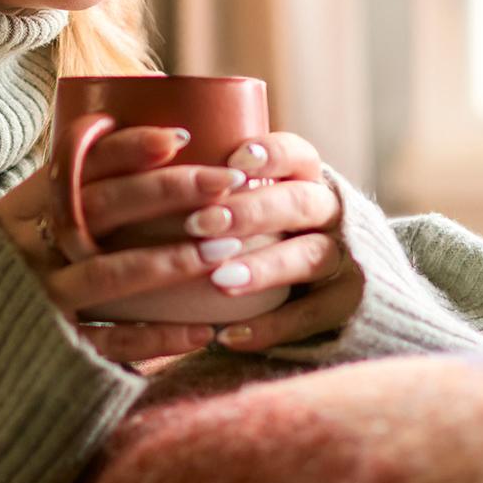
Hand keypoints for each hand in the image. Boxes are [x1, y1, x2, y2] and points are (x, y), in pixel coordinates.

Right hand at [0, 125, 256, 367]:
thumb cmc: (4, 271)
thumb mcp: (18, 224)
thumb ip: (69, 194)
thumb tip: (153, 148)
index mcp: (17, 210)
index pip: (76, 165)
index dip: (128, 147)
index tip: (181, 136)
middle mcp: (25, 250)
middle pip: (101, 209)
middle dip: (170, 192)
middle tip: (227, 182)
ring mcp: (39, 300)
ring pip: (110, 275)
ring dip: (171, 261)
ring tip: (227, 248)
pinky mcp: (53, 349)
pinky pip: (112, 343)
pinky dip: (158, 338)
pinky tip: (204, 329)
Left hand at [197, 131, 363, 353]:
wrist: (336, 287)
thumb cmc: (262, 233)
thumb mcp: (248, 201)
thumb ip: (211, 184)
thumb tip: (138, 146)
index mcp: (307, 180)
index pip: (299, 155)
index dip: (271, 155)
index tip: (233, 161)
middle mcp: (330, 216)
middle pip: (301, 203)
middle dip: (252, 211)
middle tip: (202, 223)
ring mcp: (342, 261)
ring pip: (310, 257)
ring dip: (264, 267)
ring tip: (219, 280)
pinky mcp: (345, 307)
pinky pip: (310, 317)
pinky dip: (269, 327)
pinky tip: (227, 335)